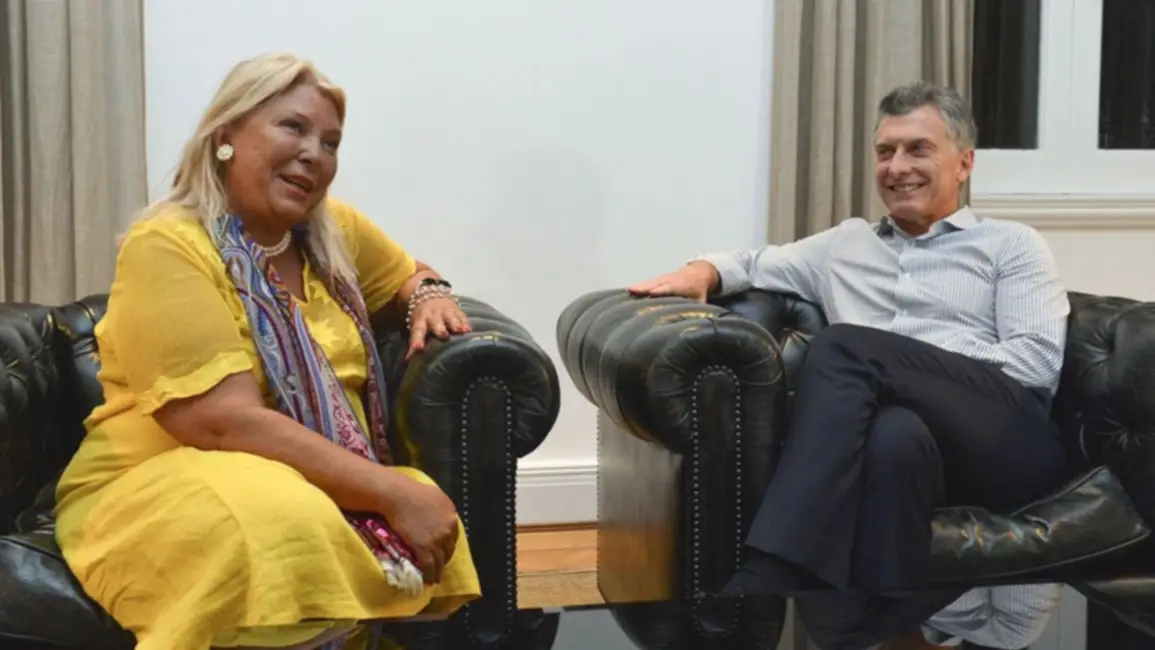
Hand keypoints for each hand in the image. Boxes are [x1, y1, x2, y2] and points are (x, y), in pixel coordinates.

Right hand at [376, 470, 459, 584]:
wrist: (396, 495)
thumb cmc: (410, 491)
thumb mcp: (433, 495)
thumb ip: (438, 508)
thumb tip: (436, 515)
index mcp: (451, 513)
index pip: (453, 534)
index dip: (447, 544)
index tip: (443, 551)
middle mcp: (448, 526)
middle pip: (449, 548)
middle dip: (444, 558)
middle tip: (439, 565)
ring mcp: (437, 538)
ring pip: (441, 559)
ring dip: (438, 570)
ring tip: (434, 577)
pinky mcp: (425, 547)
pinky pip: (430, 565)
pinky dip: (429, 575)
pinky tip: (427, 580)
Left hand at [407, 297, 470, 359]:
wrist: (431, 297)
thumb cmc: (424, 319)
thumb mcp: (416, 328)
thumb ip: (413, 343)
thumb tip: (407, 360)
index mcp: (420, 321)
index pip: (418, 330)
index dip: (417, 339)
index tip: (418, 348)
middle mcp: (433, 316)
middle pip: (436, 323)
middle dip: (439, 329)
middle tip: (443, 336)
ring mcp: (446, 312)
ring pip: (450, 318)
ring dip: (454, 324)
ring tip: (459, 331)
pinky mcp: (457, 310)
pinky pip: (462, 316)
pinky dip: (465, 323)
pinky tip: (468, 330)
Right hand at [627, 261, 719, 302]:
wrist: (697, 272)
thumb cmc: (698, 290)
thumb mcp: (701, 300)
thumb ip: (698, 310)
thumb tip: (697, 323)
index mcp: (681, 286)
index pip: (669, 288)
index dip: (661, 290)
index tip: (652, 293)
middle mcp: (670, 281)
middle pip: (655, 284)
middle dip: (644, 288)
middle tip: (633, 291)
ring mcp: (662, 279)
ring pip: (649, 282)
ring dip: (639, 286)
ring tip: (628, 291)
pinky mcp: (657, 279)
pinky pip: (647, 282)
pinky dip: (638, 286)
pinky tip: (629, 291)